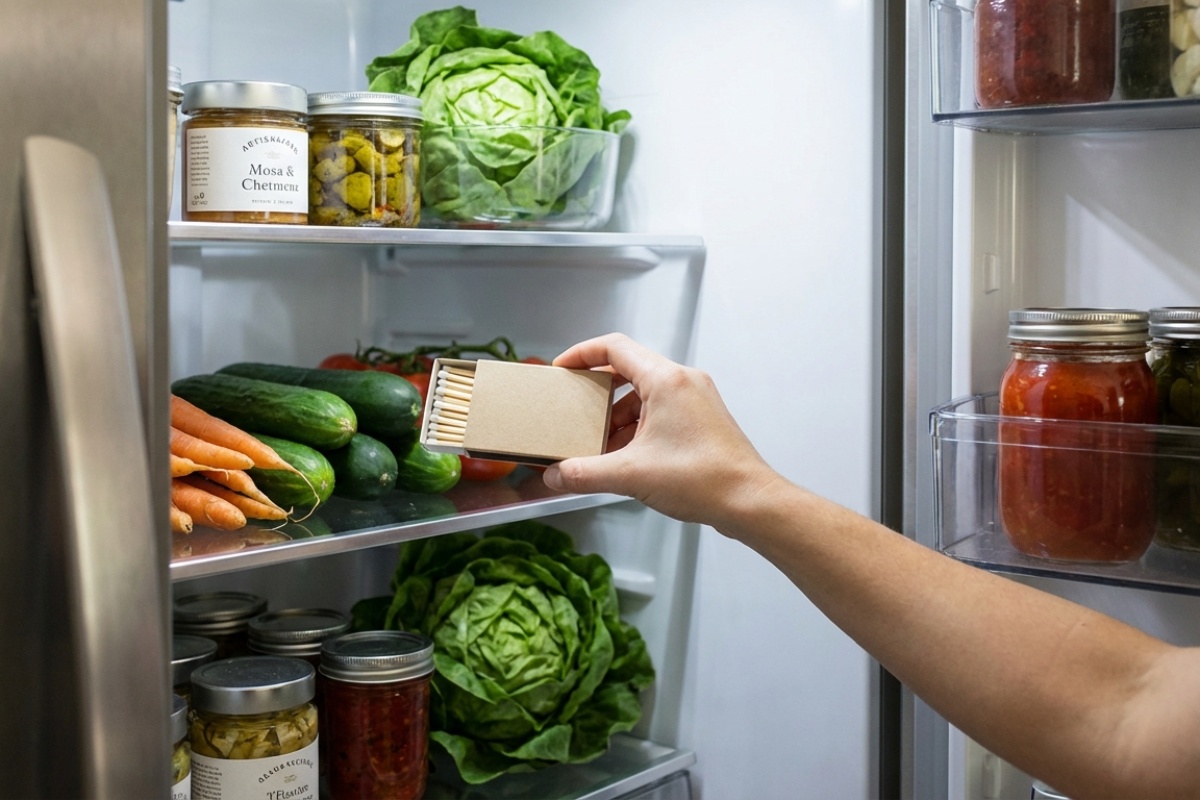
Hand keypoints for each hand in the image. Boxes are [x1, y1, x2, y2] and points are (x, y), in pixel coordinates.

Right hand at [543, 333, 781, 529]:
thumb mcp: (630, 475)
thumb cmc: (706, 479)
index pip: (614, 347)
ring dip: (618, 415)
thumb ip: (584, 474)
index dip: (582, 354)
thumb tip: (556, 476)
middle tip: (576, 406)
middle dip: (598, 392)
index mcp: (666, 381)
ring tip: (598, 441)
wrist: (749, 501)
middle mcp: (684, 382)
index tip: (564, 368)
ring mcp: (696, 399)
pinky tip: (625, 454)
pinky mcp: (702, 418)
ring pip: (645, 394)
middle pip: (629, 369)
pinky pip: (660, 411)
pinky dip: (638, 426)